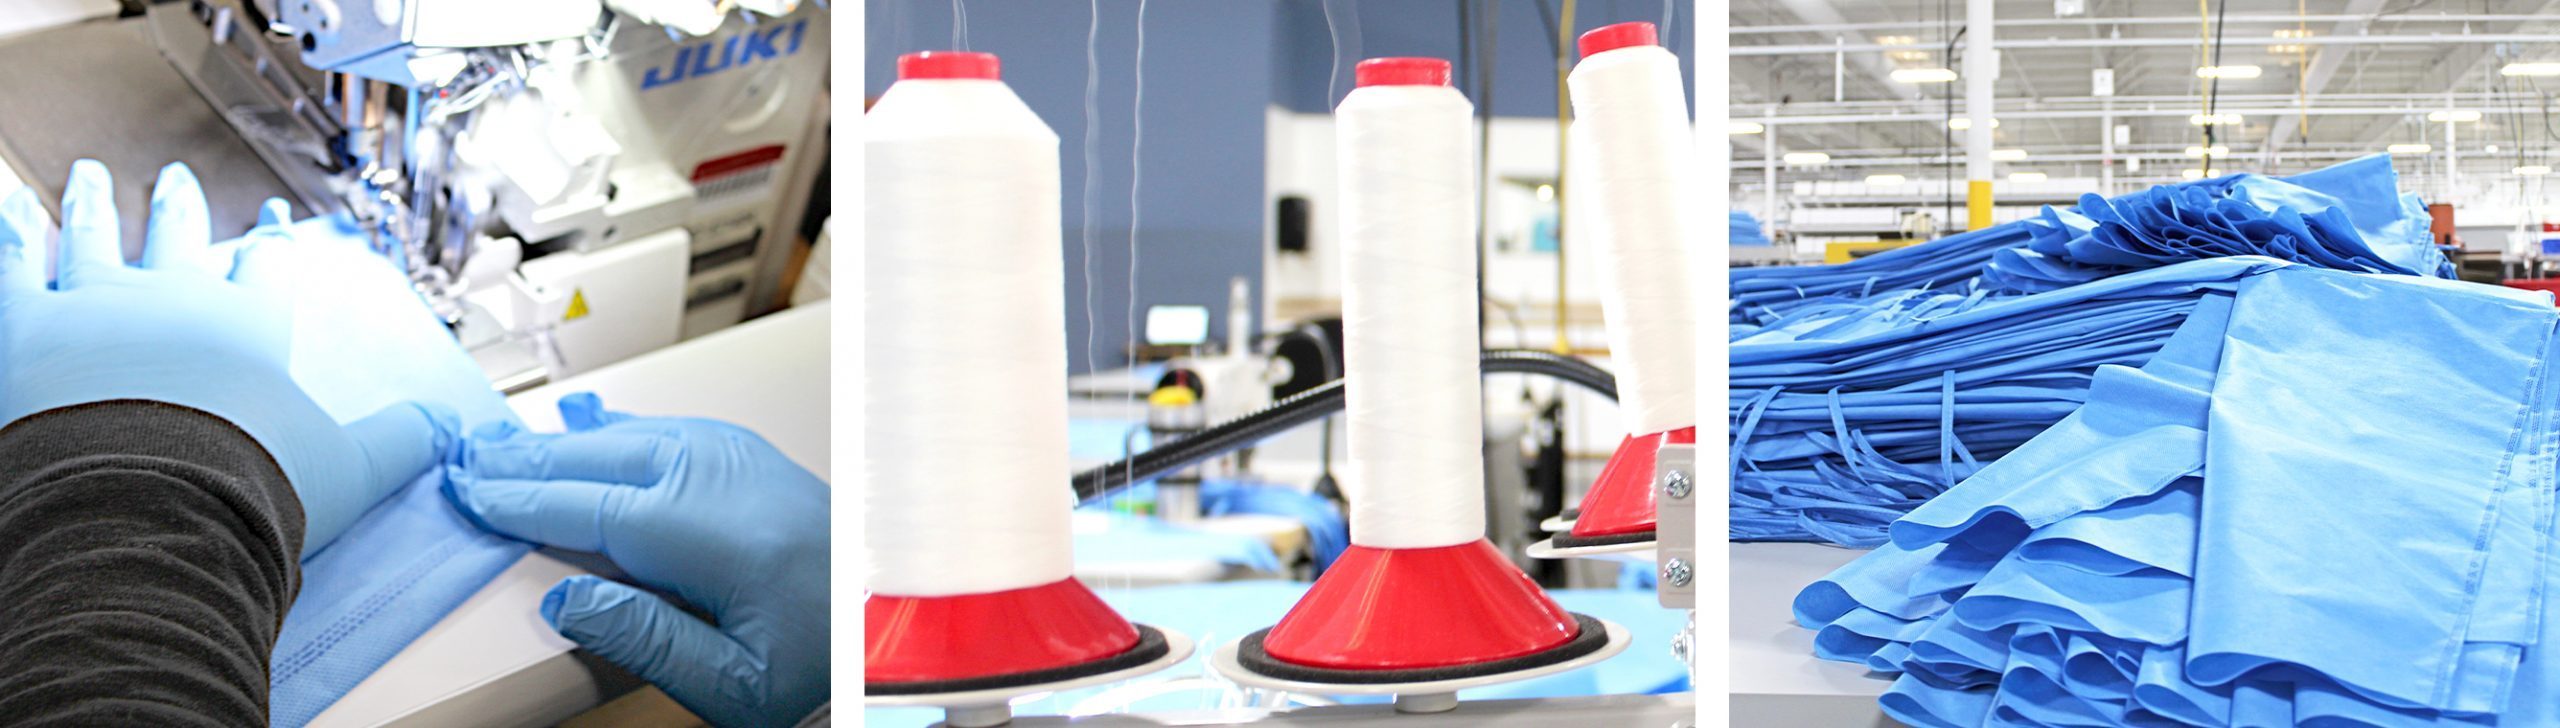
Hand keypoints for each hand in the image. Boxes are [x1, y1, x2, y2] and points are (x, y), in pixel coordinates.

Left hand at [0, 160, 456, 556]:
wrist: (154, 505)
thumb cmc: (251, 488)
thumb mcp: (349, 469)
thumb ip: (400, 441)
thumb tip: (447, 427)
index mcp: (250, 328)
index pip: (266, 268)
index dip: (271, 242)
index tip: (271, 218)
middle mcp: (174, 300)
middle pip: (176, 236)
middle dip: (177, 205)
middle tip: (174, 177)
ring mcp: (96, 305)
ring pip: (91, 236)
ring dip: (89, 204)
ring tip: (85, 177)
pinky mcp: (25, 327)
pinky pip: (13, 266)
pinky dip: (12, 234)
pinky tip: (12, 206)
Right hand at [444, 393, 827, 727]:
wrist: (894, 644)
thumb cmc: (829, 669)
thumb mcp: (734, 686)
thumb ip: (647, 641)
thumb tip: (566, 602)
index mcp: (728, 540)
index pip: (598, 507)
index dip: (525, 500)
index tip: (472, 494)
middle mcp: (742, 487)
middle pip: (612, 457)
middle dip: (534, 457)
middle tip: (468, 457)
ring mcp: (758, 468)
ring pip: (643, 436)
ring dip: (573, 439)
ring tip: (511, 444)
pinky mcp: (768, 470)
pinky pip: (681, 432)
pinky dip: (625, 429)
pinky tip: (597, 427)